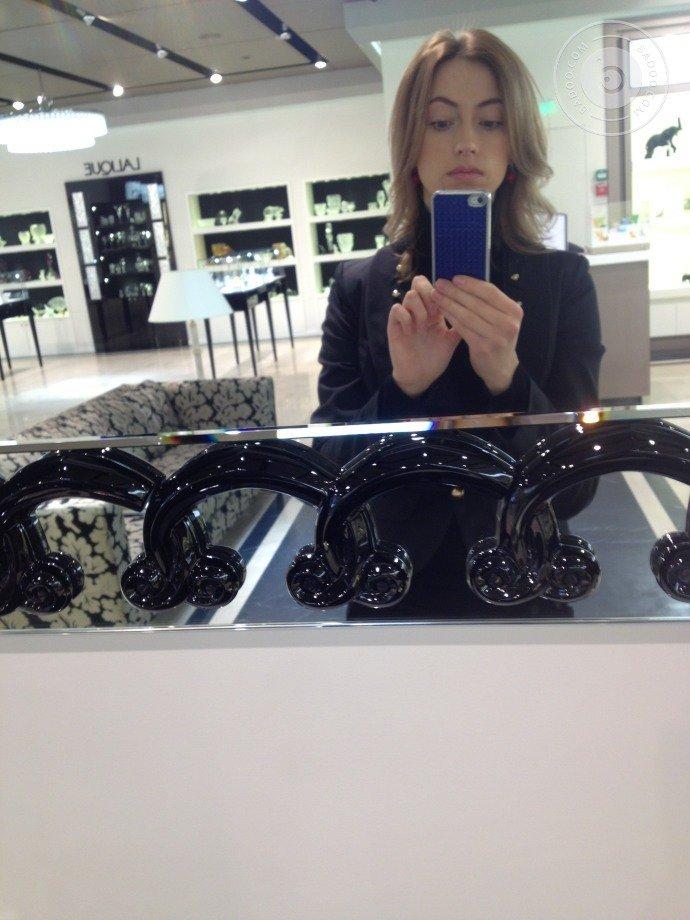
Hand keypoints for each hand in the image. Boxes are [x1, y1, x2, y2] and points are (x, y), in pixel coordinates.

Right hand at [387, 274, 461, 396]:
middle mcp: (419, 309)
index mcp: (433, 310)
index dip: (443, 292)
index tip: (448, 307)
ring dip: (420, 310)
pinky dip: (406, 319)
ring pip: (410, 295)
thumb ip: (460, 325)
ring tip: (422, 328)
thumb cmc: (435, 358)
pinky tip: (411, 333)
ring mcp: (406, 316)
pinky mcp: (394, 325)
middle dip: (431, 296)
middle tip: (435, 315)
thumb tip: (476, 312)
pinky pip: (396, 309)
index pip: (435, 286)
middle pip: (420, 282)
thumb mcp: (451, 341)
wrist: (420, 377)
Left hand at [430, 275, 522, 394]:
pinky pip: (462, 328)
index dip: (471, 283)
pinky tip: (441, 310)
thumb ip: (489, 302)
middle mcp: (508, 323)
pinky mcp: (483, 347)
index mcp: (514, 311)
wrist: (501, 368)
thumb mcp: (501, 318)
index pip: (490, 292)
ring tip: (436, 295)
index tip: (454, 277)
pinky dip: (450, 317)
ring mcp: (496, 337)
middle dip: (455, 291)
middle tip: (439, 283)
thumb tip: (465, 281)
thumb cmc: (497, 337)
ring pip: (467, 315)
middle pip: (477, 302)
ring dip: (449, 303)